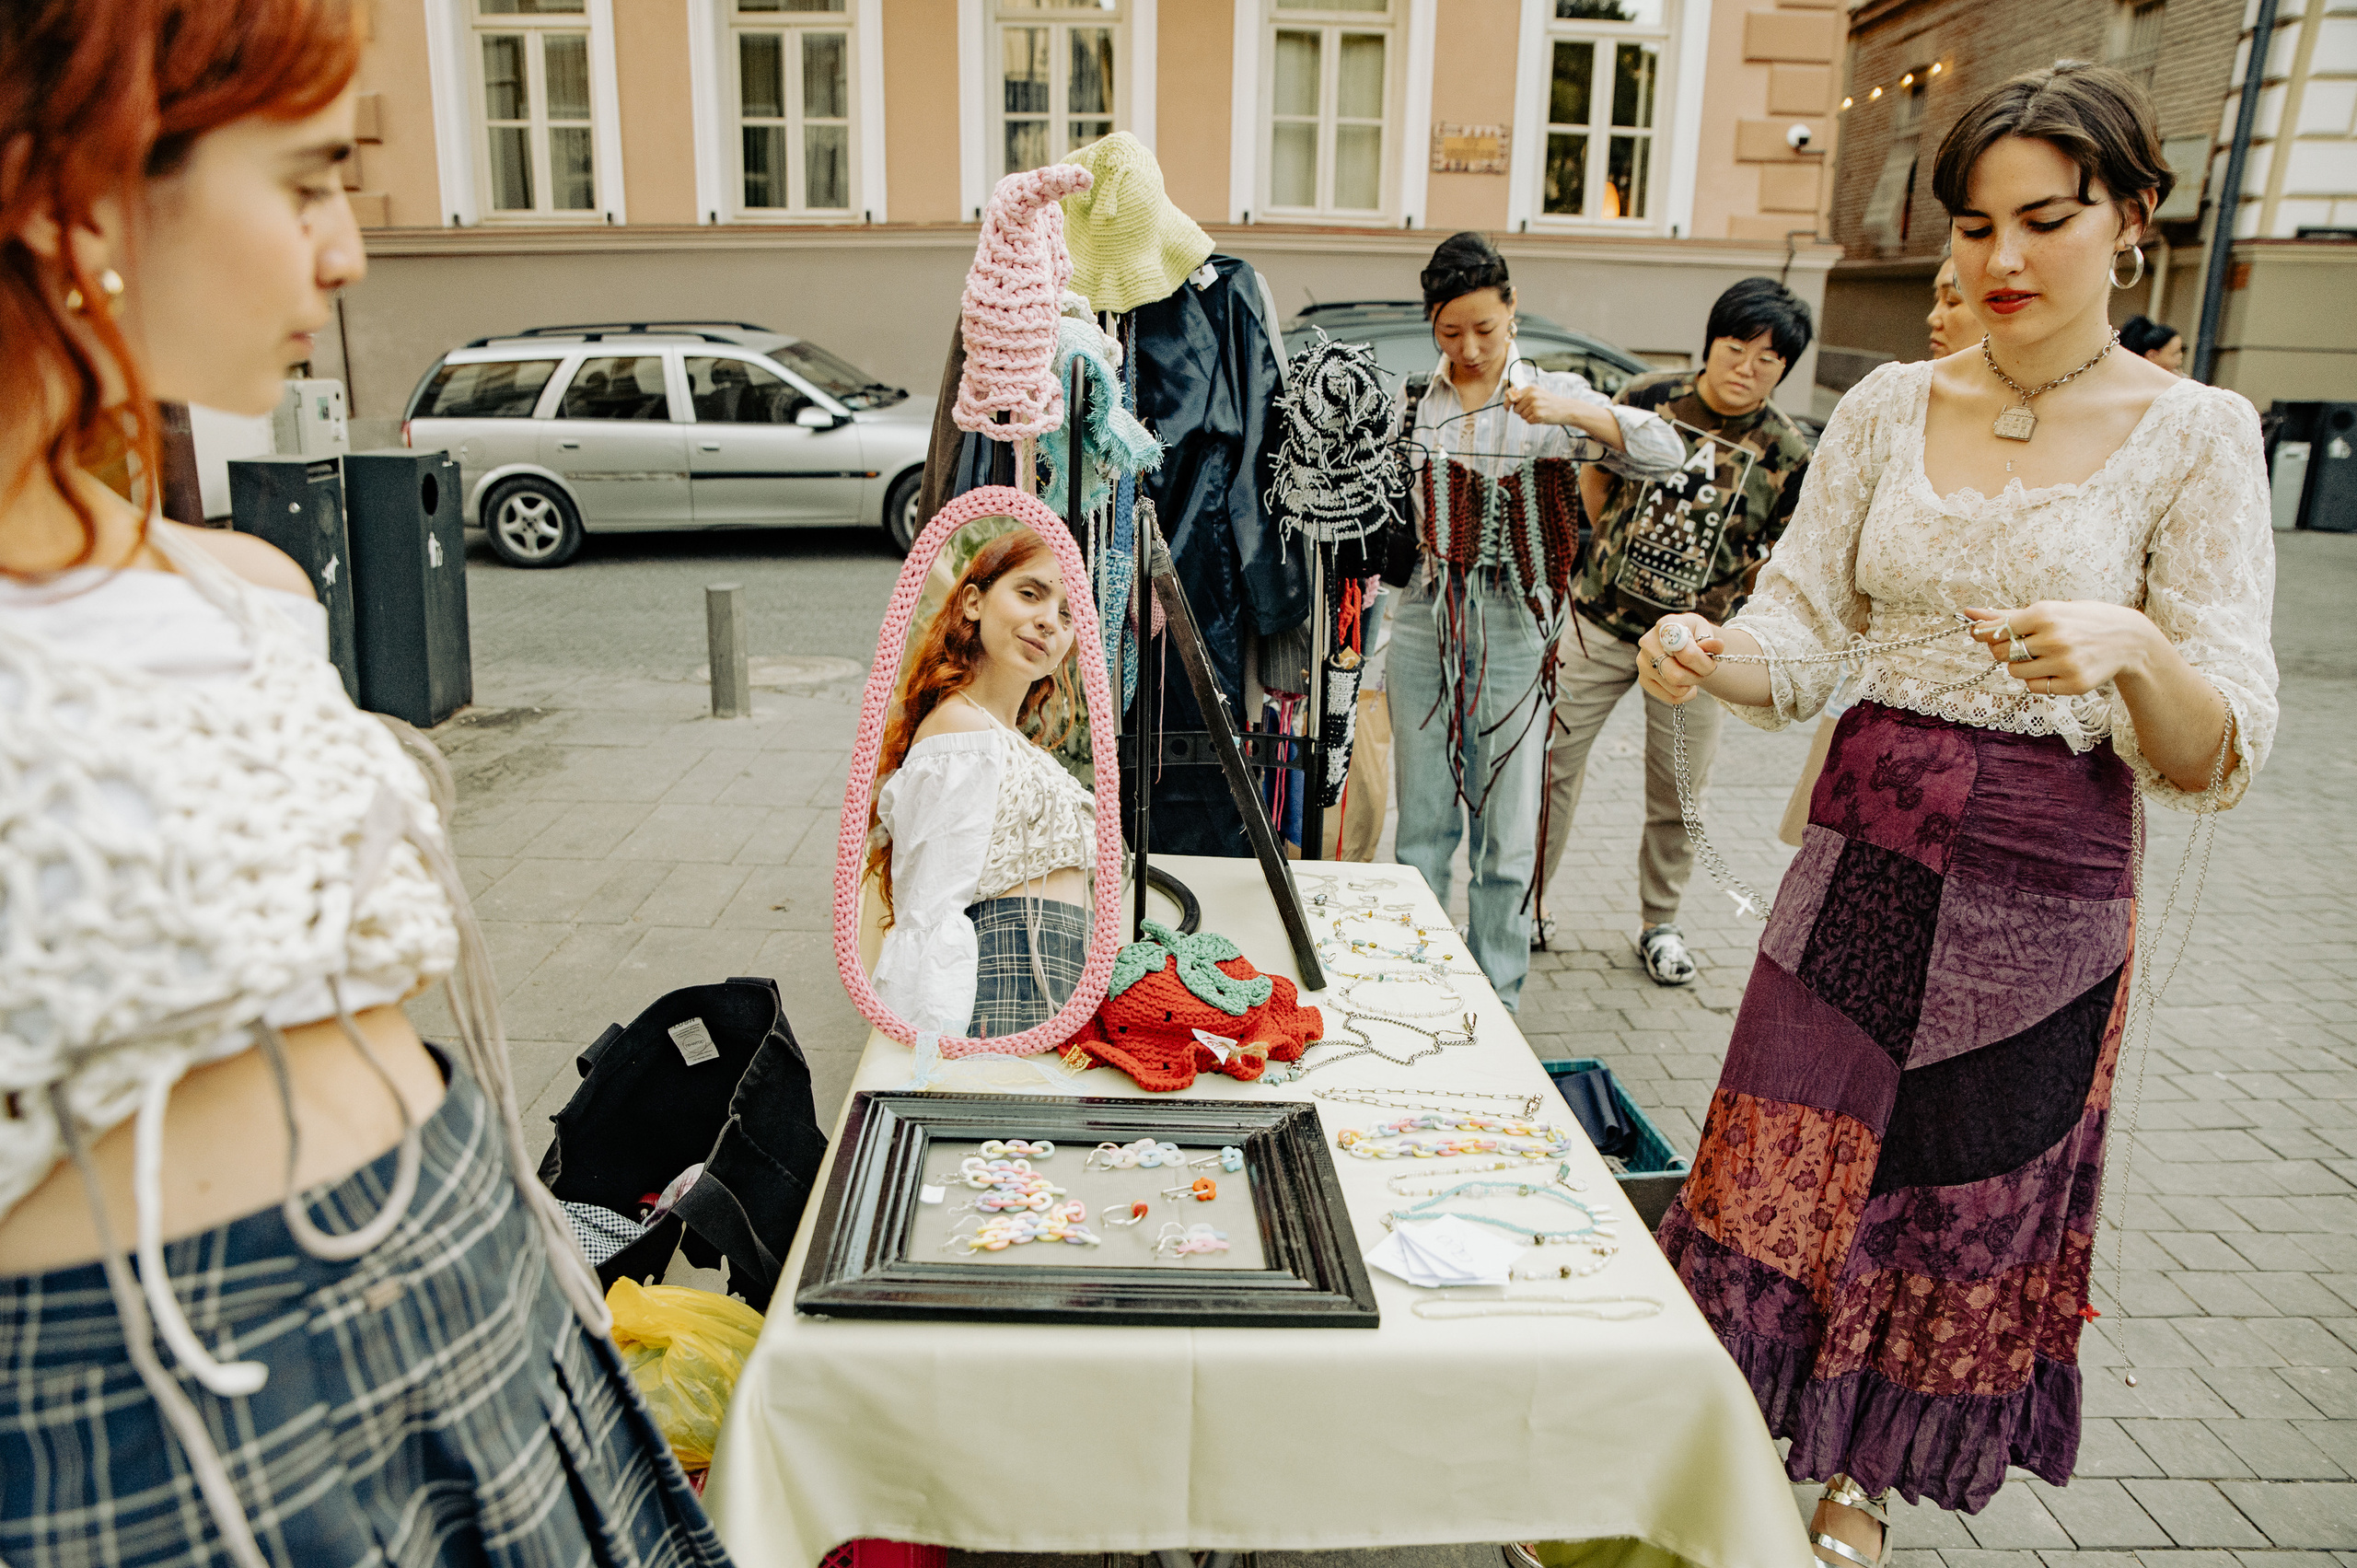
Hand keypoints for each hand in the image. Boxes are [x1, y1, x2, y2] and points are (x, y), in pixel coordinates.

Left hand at [1504, 383, 1605, 432]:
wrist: (1565, 408)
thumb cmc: (1548, 402)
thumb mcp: (1536, 393)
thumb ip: (1522, 394)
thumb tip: (1506, 395)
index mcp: (1530, 388)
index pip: (1511, 396)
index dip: (1506, 403)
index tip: (1506, 408)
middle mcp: (1532, 395)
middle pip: (1515, 408)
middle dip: (1520, 411)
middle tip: (1532, 409)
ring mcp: (1535, 405)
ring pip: (1521, 416)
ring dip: (1528, 416)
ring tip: (1538, 412)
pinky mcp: (1538, 415)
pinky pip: (1528, 421)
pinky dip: (1533, 421)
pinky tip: (1541, 417)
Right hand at [1637, 613, 1721, 704]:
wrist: (1680, 641)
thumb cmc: (1692, 635)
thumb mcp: (1704, 631)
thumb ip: (1711, 639)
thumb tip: (1716, 645)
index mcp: (1666, 625)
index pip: (1686, 653)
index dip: (1702, 661)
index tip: (1708, 656)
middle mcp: (1648, 643)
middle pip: (1677, 676)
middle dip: (1698, 676)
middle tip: (1704, 668)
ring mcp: (1643, 663)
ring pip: (1676, 689)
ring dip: (1692, 683)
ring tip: (1693, 671)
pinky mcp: (1643, 679)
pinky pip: (1671, 697)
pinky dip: (1685, 694)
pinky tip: (1687, 683)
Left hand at [1963, 601, 2161, 696]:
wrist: (2128, 639)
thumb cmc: (2082, 620)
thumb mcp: (2049, 610)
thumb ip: (2007, 615)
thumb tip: (1969, 613)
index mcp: (2044, 614)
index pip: (1995, 631)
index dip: (1989, 635)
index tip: (1987, 635)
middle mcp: (2054, 638)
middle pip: (2002, 653)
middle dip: (2007, 650)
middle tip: (2027, 644)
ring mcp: (2064, 663)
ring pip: (2015, 672)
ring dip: (2022, 666)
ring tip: (2045, 655)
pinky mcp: (2074, 684)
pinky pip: (2034, 687)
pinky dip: (2038, 679)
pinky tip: (2056, 668)